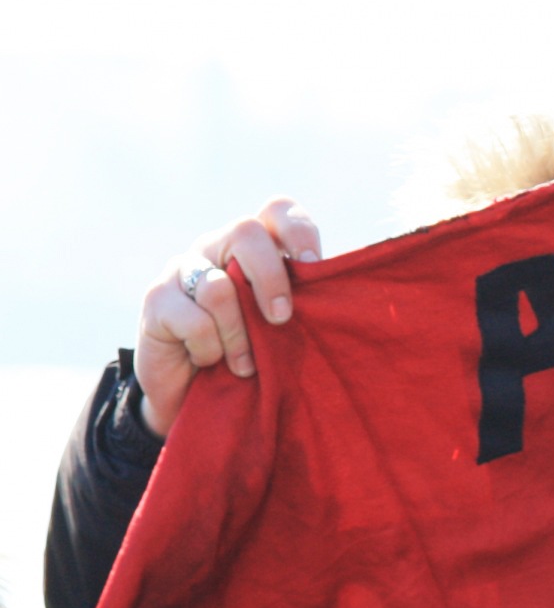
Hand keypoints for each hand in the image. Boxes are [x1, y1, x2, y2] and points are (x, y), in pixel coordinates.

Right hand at [136, 199, 321, 437]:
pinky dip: (210, 349)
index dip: (297, 230)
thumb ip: (303, 304)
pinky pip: (193, 319)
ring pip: (218, 286)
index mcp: (253, 248)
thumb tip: (343, 296)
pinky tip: (209, 362)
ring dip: (239, 335)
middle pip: (245, 231)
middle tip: (281, 319)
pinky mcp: (157, 299)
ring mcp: (182, 269)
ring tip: (246, 365)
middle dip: (271, 277)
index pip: (276, 211)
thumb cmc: (251, 356)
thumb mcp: (281, 328)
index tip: (314, 267)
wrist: (195, 397)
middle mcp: (215, 247)